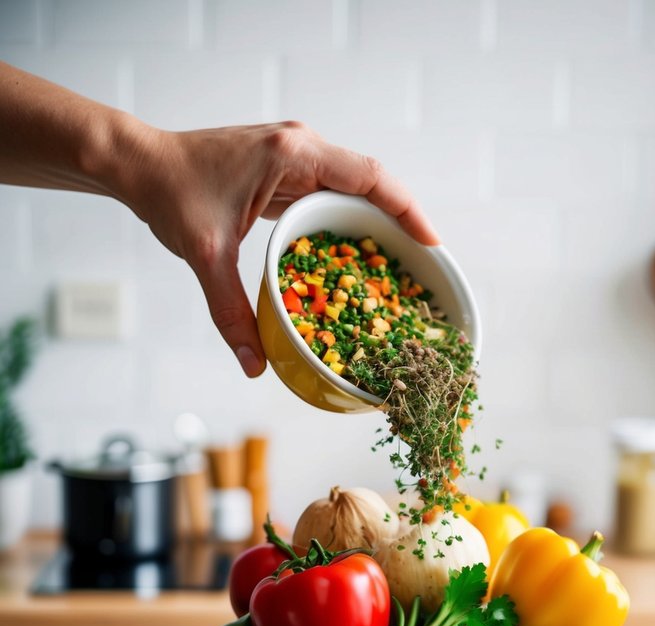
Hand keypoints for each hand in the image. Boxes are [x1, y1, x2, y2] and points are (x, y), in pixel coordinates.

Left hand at [127, 121, 439, 376]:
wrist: (139, 165)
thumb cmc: (170, 193)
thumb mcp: (205, 255)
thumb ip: (231, 311)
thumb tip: (254, 365)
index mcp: (294, 154)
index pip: (371, 177)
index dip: (408, 211)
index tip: (433, 244)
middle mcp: (302, 148)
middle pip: (371, 185)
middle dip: (400, 225)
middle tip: (423, 269)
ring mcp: (294, 159)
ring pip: (352, 191)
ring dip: (375, 226)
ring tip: (399, 269)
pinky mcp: (284, 173)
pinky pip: (329, 198)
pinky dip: (347, 226)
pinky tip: (356, 259)